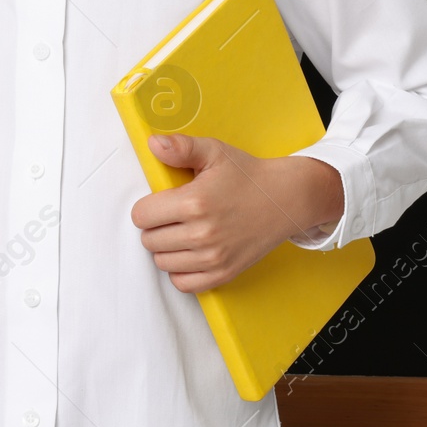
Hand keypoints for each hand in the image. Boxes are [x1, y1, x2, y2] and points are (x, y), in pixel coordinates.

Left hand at [130, 134, 342, 293]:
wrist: (285, 198)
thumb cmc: (247, 174)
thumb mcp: (213, 152)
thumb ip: (180, 147)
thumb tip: (152, 143)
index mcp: (194, 202)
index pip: (141, 216)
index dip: (147, 207)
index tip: (161, 202)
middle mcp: (202, 233)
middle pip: (149, 241)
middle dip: (155, 227)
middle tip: (173, 215)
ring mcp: (214, 257)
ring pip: (162, 262)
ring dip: (166, 248)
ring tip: (182, 231)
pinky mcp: (224, 273)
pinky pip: (183, 283)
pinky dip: (180, 270)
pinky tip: (189, 252)